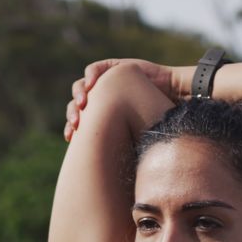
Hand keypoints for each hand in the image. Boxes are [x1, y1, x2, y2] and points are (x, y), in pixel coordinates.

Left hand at [64, 59, 181, 141]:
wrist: (171, 96)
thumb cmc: (154, 122)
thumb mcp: (132, 137)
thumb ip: (117, 147)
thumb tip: (107, 174)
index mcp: (97, 115)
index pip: (77, 120)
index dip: (71, 129)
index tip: (70, 138)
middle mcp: (98, 98)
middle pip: (76, 104)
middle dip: (73, 113)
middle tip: (76, 123)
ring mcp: (103, 81)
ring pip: (80, 86)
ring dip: (79, 94)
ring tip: (82, 103)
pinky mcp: (112, 66)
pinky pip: (94, 69)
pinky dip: (90, 75)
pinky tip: (91, 84)